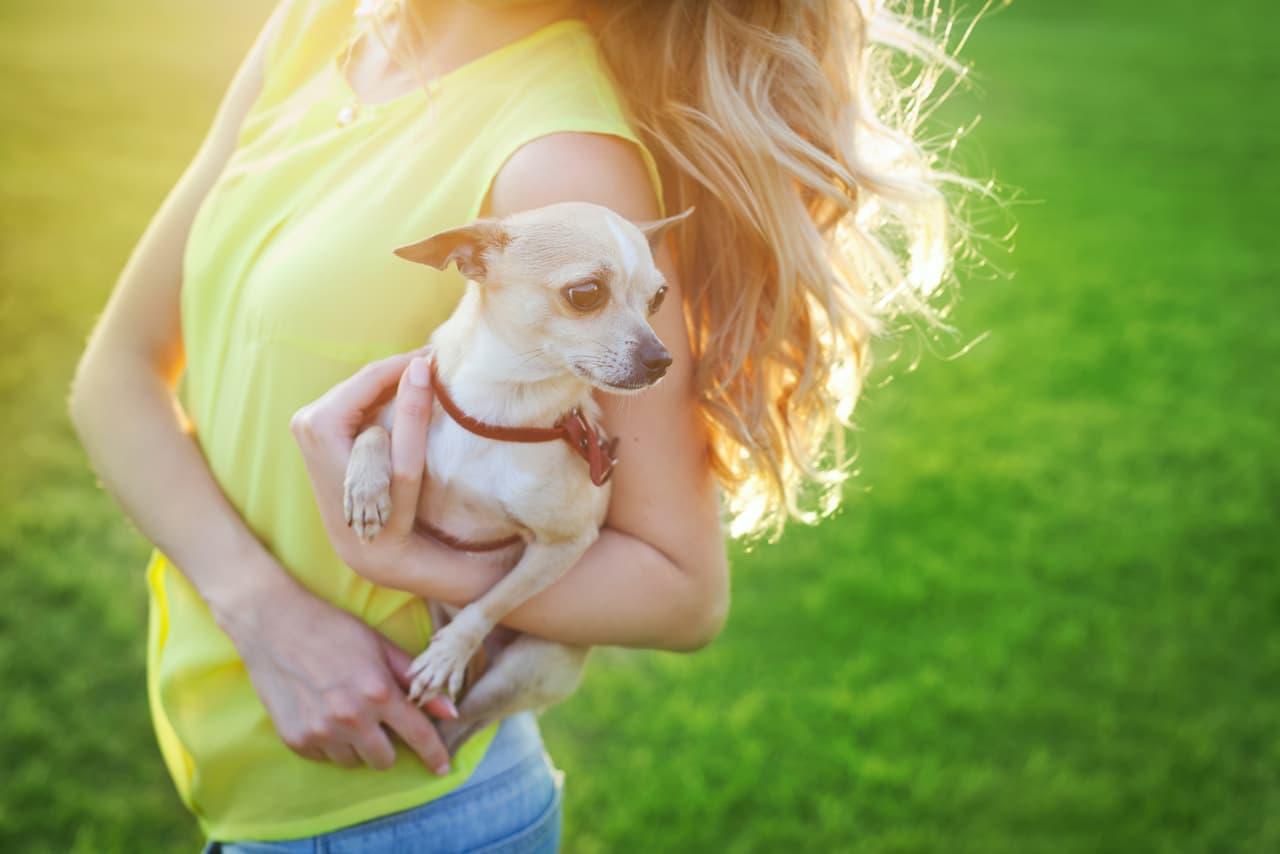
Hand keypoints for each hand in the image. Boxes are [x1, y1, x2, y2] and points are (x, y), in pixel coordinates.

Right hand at [222, 575, 457, 773]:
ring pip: (354, 761)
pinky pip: (325, 757)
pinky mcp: (296, 740)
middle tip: (378, 721)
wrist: (274, 624)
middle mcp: (351, 718)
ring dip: (357, 745)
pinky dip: (330, 743)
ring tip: (346, 713)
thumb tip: (449, 711)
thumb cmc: (333, 629)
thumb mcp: (380, 646)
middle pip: (384, 759)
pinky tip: (323, 714)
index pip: (417, 735)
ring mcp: (321, 732)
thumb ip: (415, 679)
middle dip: (388, 744)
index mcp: (378, 693)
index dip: (434, 753)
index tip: (441, 767)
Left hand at [290, 349, 435, 586]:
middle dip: (404, 372)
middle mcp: (307, 419)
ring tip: (434, 378)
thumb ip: (412, 416)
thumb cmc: (390, 514)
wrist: (367, 550)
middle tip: (444, 364)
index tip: (444, 353)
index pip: (372, 376)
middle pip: (366, 382)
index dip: (410, 361)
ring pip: (364, 391)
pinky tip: (413, 398)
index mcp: (319, 423)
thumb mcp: (405, 468)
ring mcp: (311, 426)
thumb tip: (422, 366)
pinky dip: (386, 400)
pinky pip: (359, 405)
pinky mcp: (321, 433)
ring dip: (397, 385)